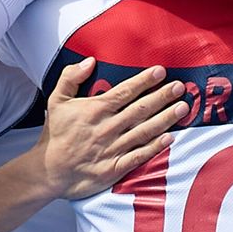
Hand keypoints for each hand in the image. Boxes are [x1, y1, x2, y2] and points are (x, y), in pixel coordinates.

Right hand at [38, 60, 187, 199]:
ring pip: (144, 131)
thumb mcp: (56, 100)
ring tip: (183, 108)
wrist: (49, 170)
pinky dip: (155, 147)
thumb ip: (71, 78)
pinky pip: (139, 156)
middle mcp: (107, 127)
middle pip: (140, 109)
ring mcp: (113, 148)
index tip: (161, 71)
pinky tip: (170, 138)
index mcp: (95, 110)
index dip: (144, 81)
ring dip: (165, 119)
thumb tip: (89, 61)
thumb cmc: (55, 134)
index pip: (125, 92)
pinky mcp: (115, 168)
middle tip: (180, 87)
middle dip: (162, 96)